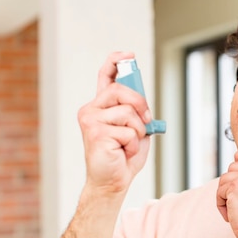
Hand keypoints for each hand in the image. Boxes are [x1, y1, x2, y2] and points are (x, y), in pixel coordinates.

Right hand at [77, 51, 151, 194]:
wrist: (112, 182)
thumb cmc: (123, 156)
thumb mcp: (135, 129)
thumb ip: (136, 112)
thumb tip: (142, 102)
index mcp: (101, 106)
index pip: (105, 77)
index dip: (115, 62)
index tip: (129, 55)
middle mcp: (91, 110)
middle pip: (120, 90)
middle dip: (140, 104)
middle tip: (147, 120)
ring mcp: (90, 121)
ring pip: (127, 112)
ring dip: (138, 131)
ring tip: (128, 144)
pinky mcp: (95, 134)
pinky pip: (128, 131)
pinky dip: (133, 144)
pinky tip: (122, 152)